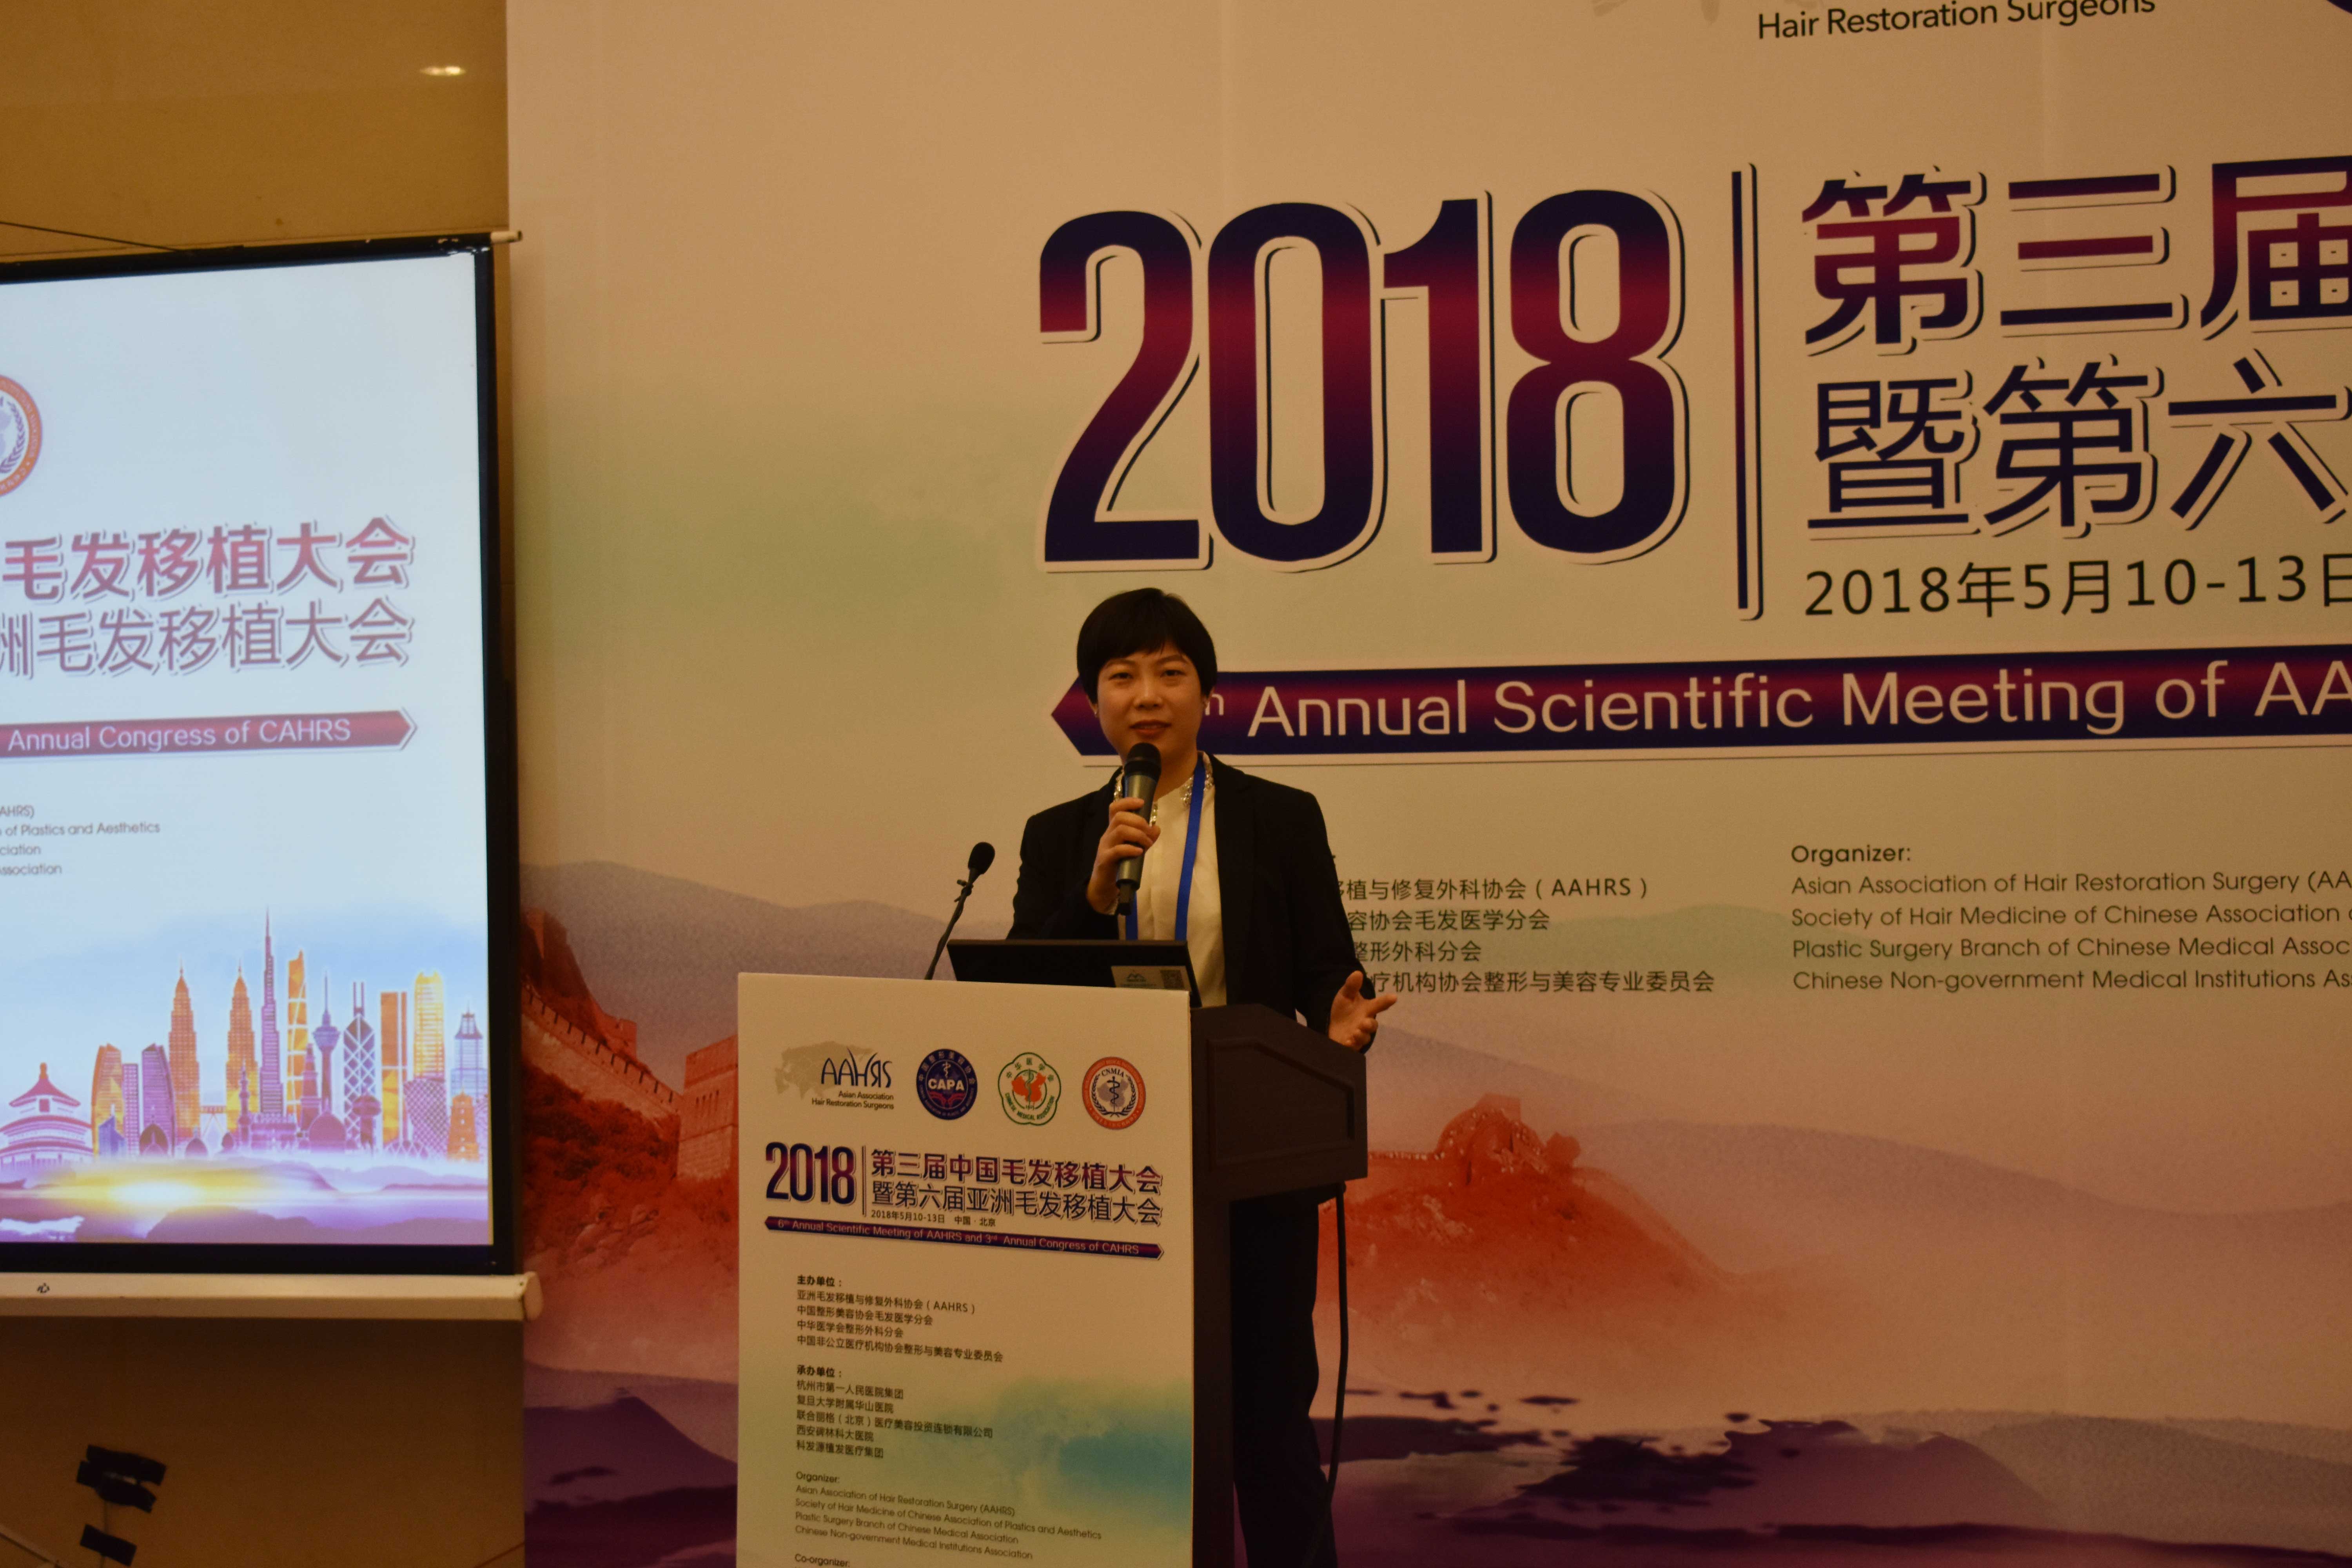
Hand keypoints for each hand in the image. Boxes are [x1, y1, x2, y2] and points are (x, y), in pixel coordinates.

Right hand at [1085, 794, 1159, 914]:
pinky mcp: (1105, 860)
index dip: (1127, 802)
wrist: (1105, 885)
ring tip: (1147, 844)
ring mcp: (1105, 847)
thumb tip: (1156, 828)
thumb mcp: (1134, 848)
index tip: (1142, 802)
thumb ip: (1145, 838)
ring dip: (1138, 835)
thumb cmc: (1120, 864)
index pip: (1115, 808)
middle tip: (1150, 833)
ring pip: (1120, 830)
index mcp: (1113, 829)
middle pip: (1120, 817)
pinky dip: (1131, 849)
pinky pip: (1117, 850)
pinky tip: (1139, 852)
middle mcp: (1107, 835)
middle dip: (1139, 821)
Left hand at [1326, 970, 1394, 1049]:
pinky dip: (1351, 1045)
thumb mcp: (1345, 995)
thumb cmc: (1344, 1009)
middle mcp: (1365, 1023)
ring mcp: (1359, 1035)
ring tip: (1355, 1032)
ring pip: (1364, 1037)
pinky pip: (1353, 1047)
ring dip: (1361, 1035)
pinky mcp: (1351, 1045)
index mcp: (1367, 1009)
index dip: (1386, 1001)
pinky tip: (1347, 1042)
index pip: (1378, 1005)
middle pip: (1372, 1025)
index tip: (1394, 997)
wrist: (1334, 1025)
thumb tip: (1358, 973)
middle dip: (1370, 1024)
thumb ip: (1352, 986)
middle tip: (1365, 1022)